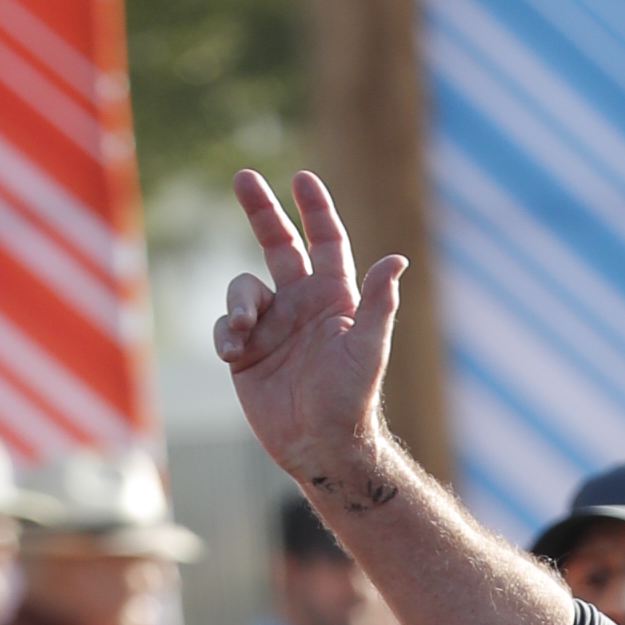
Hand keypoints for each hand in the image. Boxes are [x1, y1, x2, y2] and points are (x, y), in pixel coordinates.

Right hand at [215, 170, 405, 494]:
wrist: (322, 448)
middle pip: (278, 244)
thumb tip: (398, 258)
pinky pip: (226, 326)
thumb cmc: (351, 401)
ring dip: (240, 303)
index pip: (325, 242)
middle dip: (261, 211)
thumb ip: (380, 304)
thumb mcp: (368, 350)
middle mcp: (302, 305)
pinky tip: (234, 352)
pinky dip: (226, 332)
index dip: (315, 210)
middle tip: (243, 176)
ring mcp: (272, 327)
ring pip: (243, 289)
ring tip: (247, 331)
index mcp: (334, 299)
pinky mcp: (246, 353)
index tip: (302, 178)